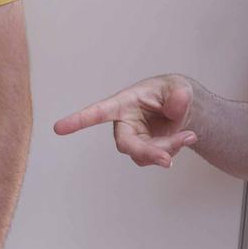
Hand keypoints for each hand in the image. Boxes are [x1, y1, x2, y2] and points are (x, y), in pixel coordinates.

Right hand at [52, 74, 197, 167]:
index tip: (58, 128)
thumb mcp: (179, 88)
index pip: (98, 112)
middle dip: (147, 153)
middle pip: (125, 145)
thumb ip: (178, 95)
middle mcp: (123, 123)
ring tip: (189, 135)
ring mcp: (133, 139)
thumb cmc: (171, 92)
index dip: (78, 120)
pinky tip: (184, 138)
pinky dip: (172, 151)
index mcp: (123, 103)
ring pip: (143, 154)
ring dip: (168, 149)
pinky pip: (155, 158)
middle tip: (167, 160)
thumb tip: (176, 106)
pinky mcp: (144, 151)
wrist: (181, 109)